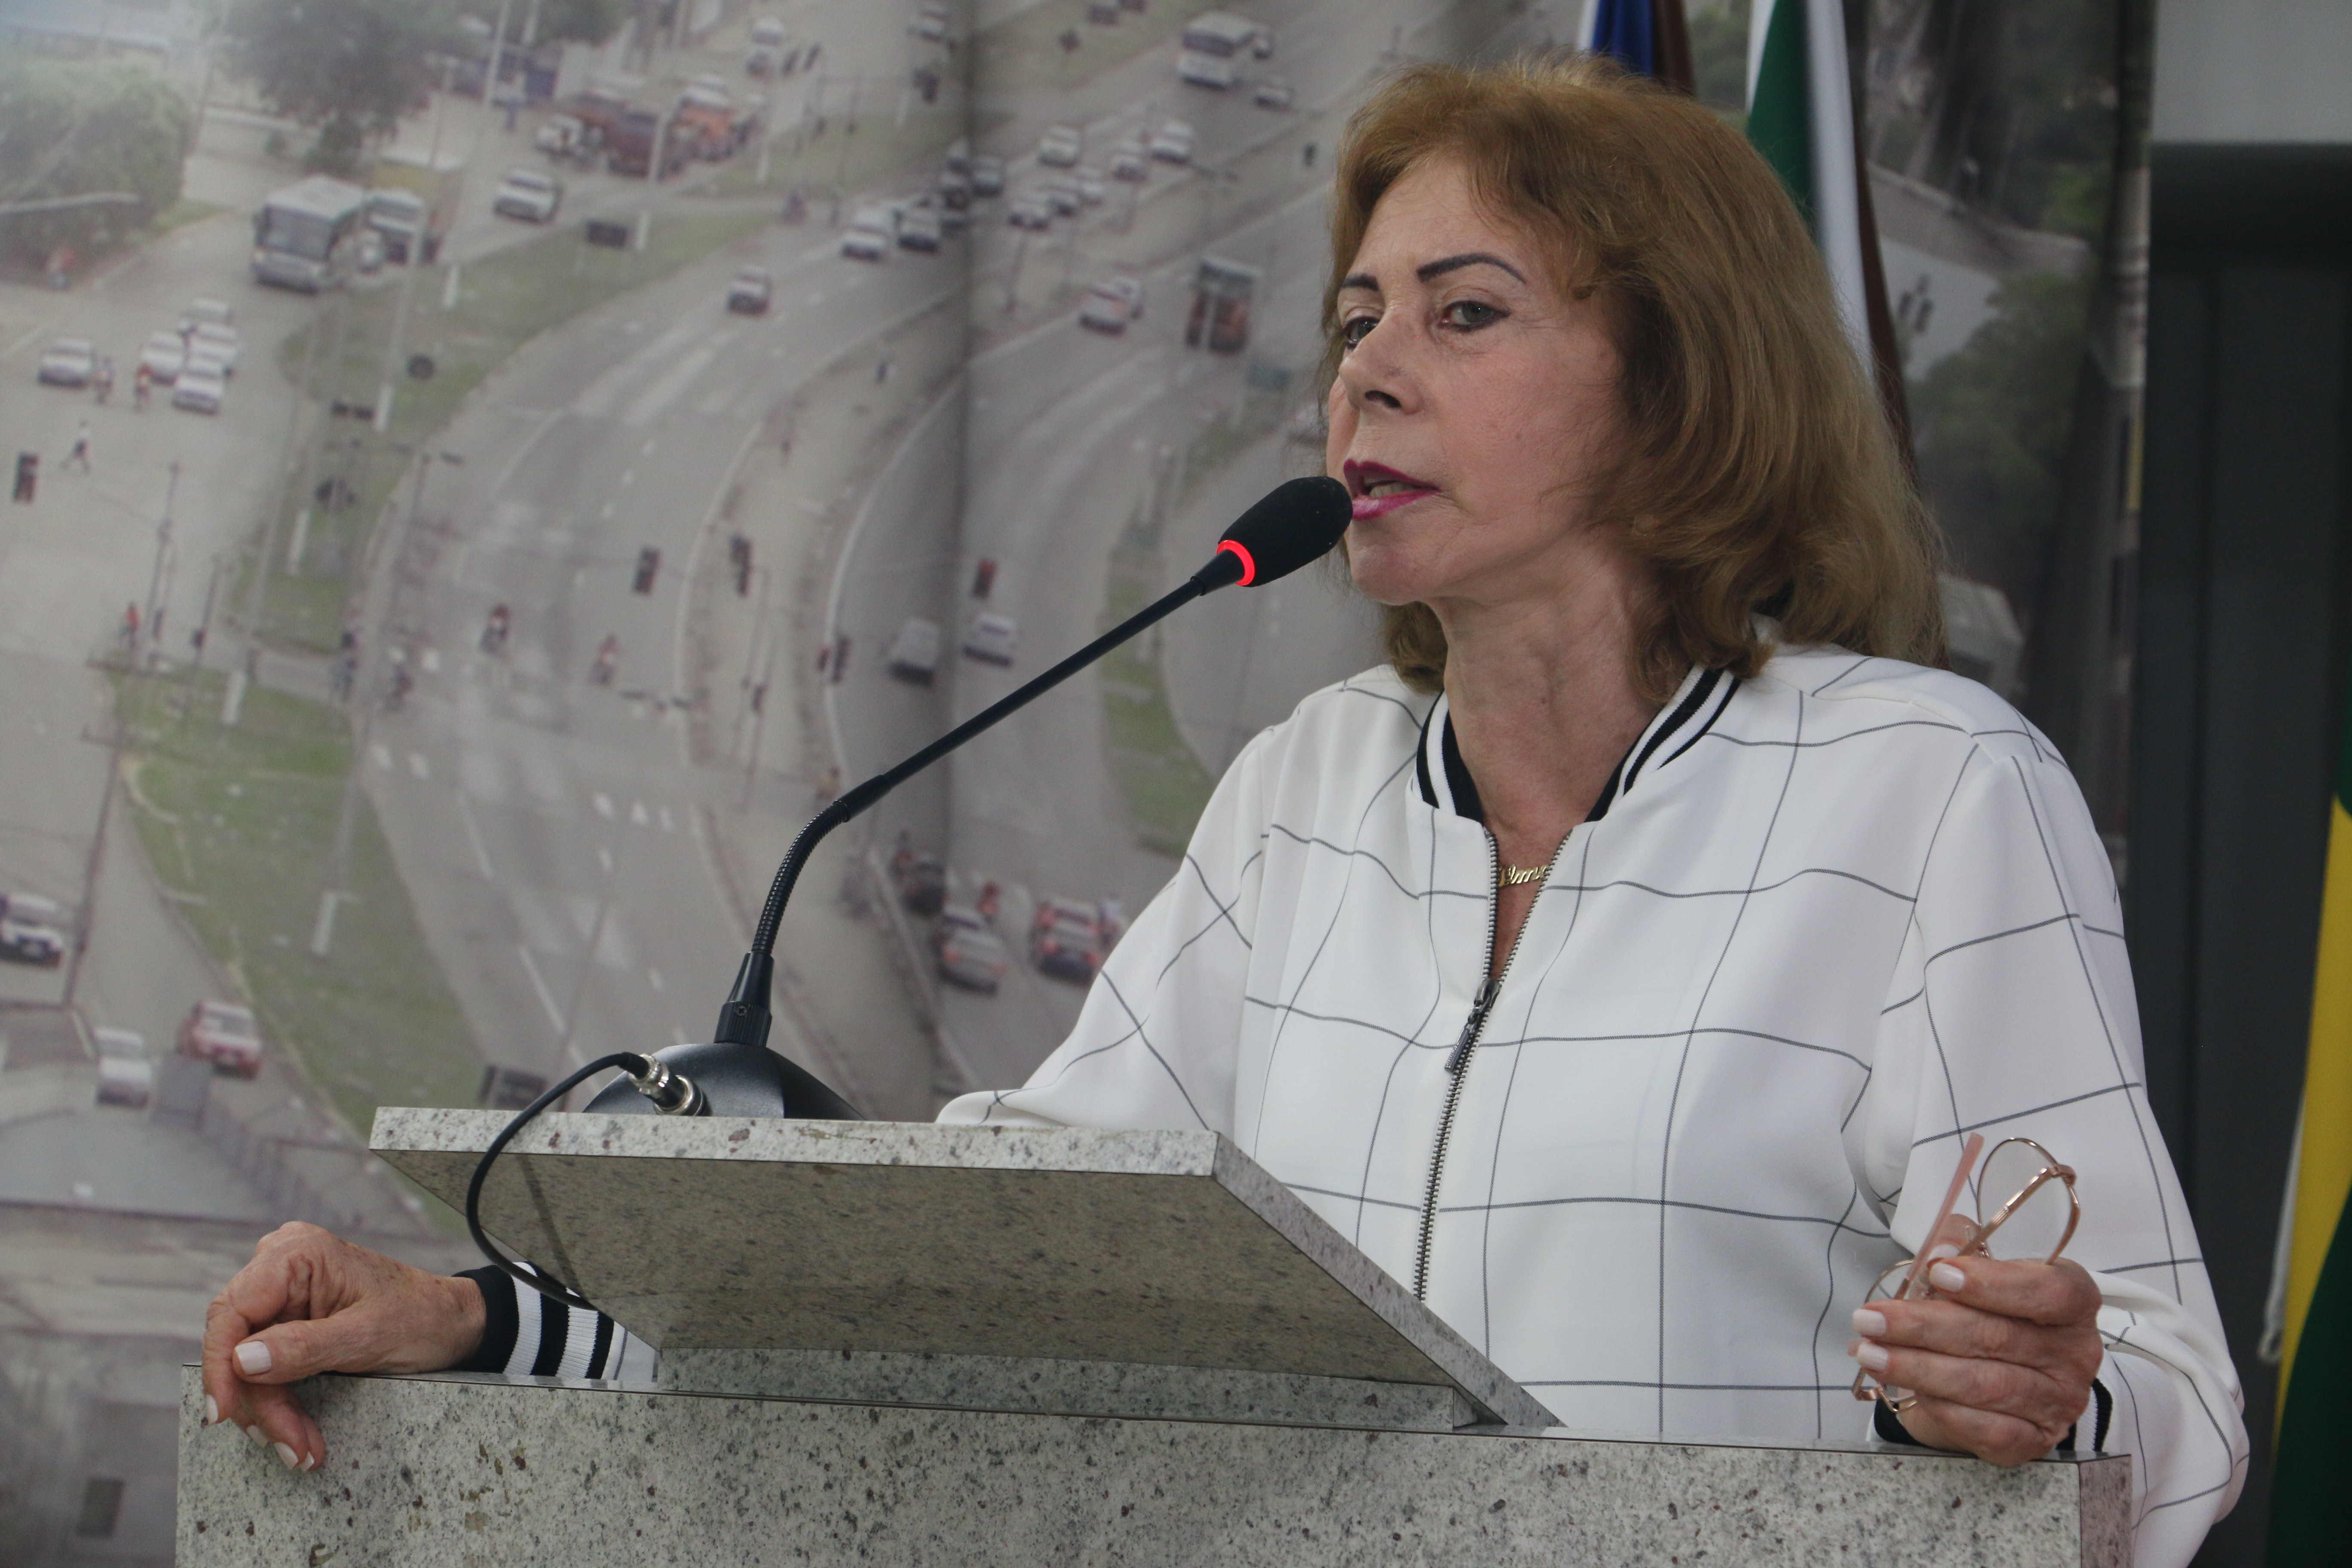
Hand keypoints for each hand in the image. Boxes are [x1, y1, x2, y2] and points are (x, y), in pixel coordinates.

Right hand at [200, 1222, 485, 1470]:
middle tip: (291, 1447)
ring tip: (302, 1451)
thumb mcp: (368, 1336)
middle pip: (238, 1345)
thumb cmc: (422, 1317)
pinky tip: (300, 1435)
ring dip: (273, 1414)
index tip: (222, 1413)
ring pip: (250, 1366)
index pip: (232, 1311)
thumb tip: (242, 1361)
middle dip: (260, 1403)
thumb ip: (305, 1347)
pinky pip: (268, 1369)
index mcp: (297, 1253)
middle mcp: (282, 1268)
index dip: (220, 1366)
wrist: (453, 1324)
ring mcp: (285, 1296)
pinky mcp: (291, 1323)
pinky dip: (282, 1405)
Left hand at [1848, 1234, 2103, 1466]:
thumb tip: (1941, 1249)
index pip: (2050, 1291)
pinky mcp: (2034, 1440)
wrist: (1991, 1374)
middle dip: (1925, 1326)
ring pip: (1984, 1385)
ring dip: (1918, 1368)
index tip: (1938, 1274)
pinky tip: (1908, 1391)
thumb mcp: (1976, 1267)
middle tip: (1870, 1319)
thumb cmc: (1986, 1311)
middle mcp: (2074, 1353)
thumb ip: (1960, 1245)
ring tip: (1869, 1353)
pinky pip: (1986, 1428)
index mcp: (2072, 1301)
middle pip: (1999, 1338)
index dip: (1995, 1284)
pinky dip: (1942, 1407)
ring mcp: (2059, 1402)